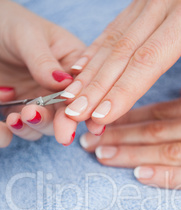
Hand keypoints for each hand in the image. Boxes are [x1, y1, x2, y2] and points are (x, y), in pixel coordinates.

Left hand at [0, 0, 85, 146]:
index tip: (85, 120)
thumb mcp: (27, 35)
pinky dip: (14, 130)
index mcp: (72, 66)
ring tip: (21, 117)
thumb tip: (64, 84)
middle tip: (53, 128)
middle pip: (67, 114)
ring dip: (35, 126)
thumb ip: (44, 60)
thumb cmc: (8, 23)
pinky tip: (10, 122)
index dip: (87, 107)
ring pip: (44, 126)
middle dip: (61, 124)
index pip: (84, 90)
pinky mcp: (18, 110)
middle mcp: (59, 89)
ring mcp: (39, 101)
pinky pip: (20, 127)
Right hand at [63, 0, 180, 127]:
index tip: (102, 116)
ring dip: (88, 72)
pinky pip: (113, 28)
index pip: (148, 60)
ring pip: (112, 40)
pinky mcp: (142, 1)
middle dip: (95, 86)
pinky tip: (78, 69)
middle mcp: (162, 3)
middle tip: (74, 113)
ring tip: (70, 98)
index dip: (123, 91)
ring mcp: (148, 0)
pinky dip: (93, 51)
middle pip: (121, 52)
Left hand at [79, 73, 180, 193]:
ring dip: (132, 155)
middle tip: (89, 141)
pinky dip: (168, 177)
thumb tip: (180, 108)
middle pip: (160, 131)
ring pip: (171, 153)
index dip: (131, 116)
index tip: (103, 120)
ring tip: (103, 156)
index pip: (165, 110)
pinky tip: (141, 175)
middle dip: (121, 136)